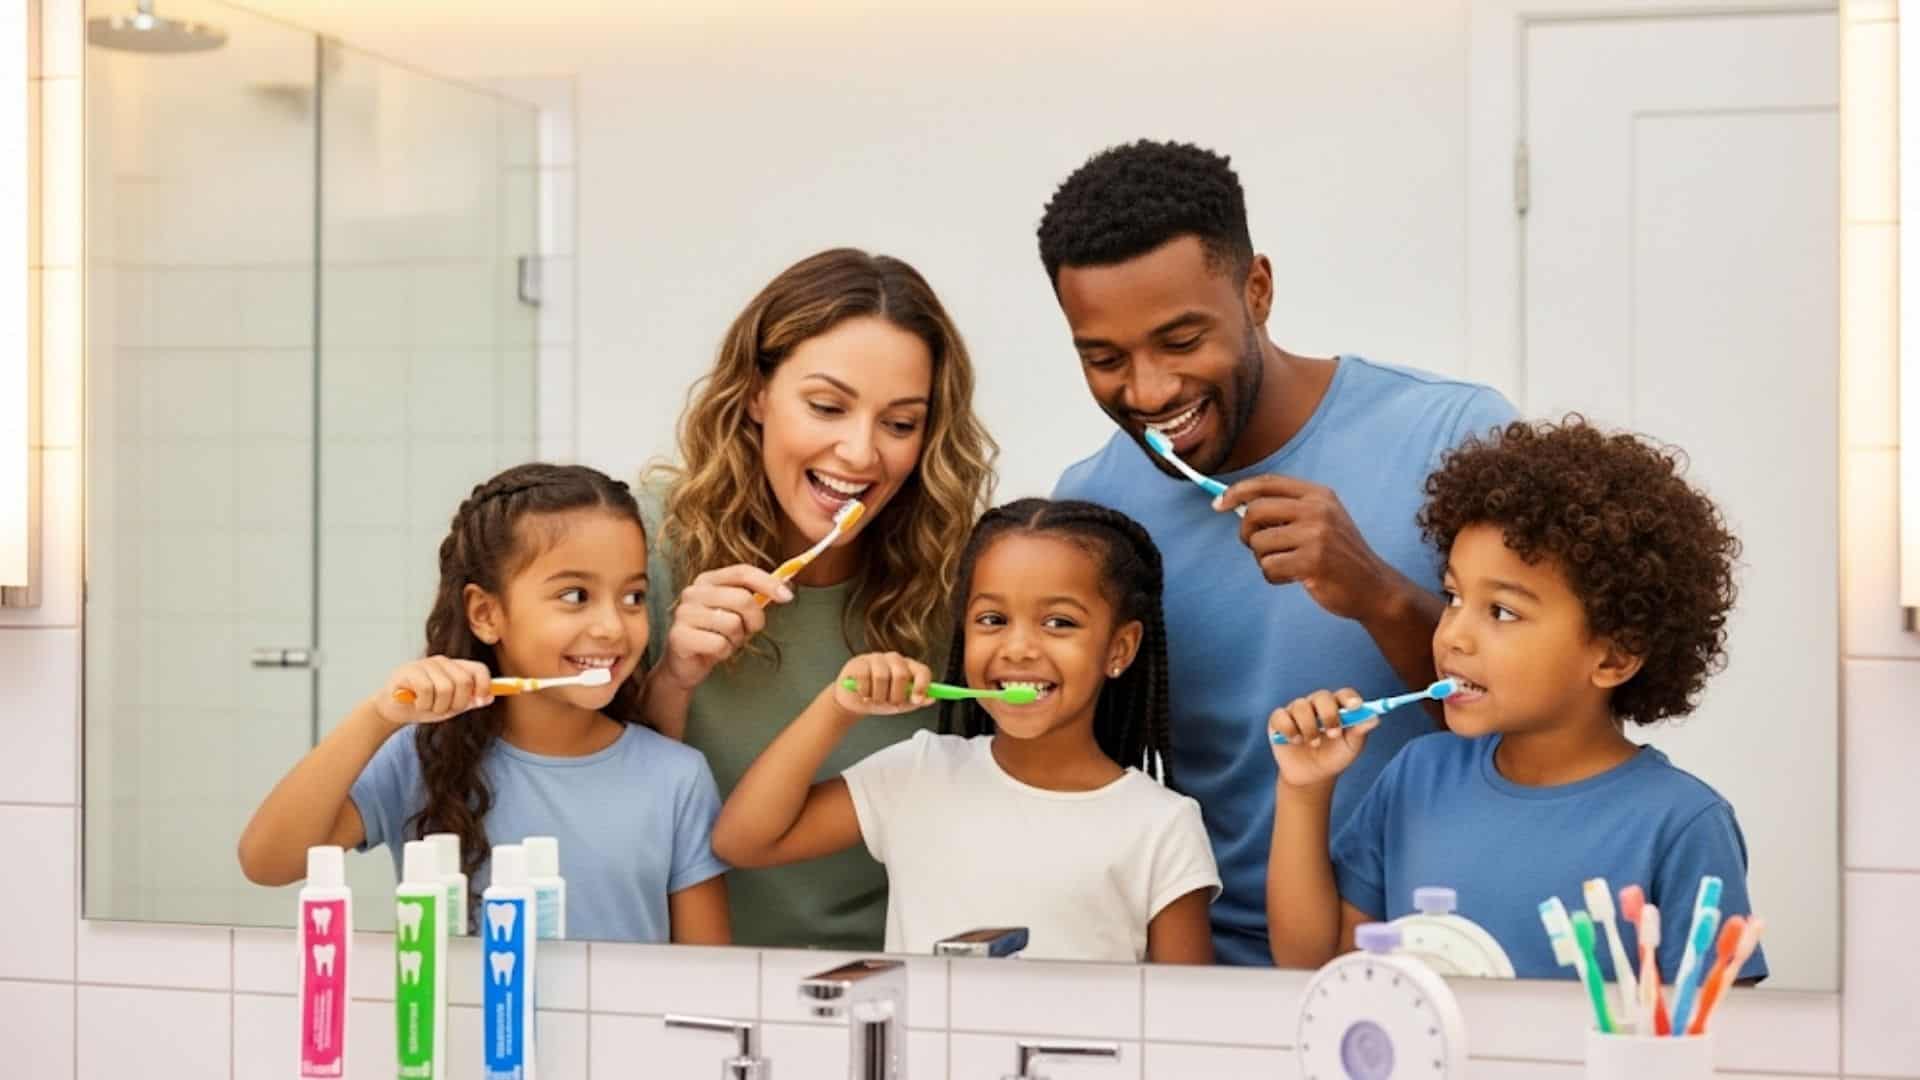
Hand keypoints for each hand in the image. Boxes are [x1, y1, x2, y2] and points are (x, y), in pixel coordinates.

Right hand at [372, 656, 494, 727]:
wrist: (394, 710)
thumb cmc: (425, 706)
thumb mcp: (451, 707)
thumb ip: (469, 701)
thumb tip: (490, 697)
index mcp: (456, 668)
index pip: (479, 669)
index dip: (485, 684)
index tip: (480, 700)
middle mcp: (443, 662)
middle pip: (464, 681)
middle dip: (457, 704)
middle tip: (444, 710)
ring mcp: (425, 664)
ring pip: (445, 688)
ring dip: (437, 707)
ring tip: (428, 706)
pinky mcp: (409, 670)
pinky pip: (426, 690)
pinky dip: (424, 704)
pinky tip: (416, 703)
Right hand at [661, 564, 794, 689]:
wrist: (685, 664)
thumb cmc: (715, 634)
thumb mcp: (737, 612)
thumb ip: (756, 597)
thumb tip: (786, 588)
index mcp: (707, 580)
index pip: (742, 572)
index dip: (768, 582)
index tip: (788, 596)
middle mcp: (693, 592)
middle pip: (742, 598)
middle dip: (754, 620)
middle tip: (747, 631)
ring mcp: (684, 613)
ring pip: (732, 623)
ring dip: (736, 639)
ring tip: (725, 641)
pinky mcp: (679, 636)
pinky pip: (719, 644)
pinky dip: (724, 653)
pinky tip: (714, 652)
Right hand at [831, 652, 932, 716]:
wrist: (854, 701)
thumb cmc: (880, 699)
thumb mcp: (900, 704)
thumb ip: (915, 701)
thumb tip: (931, 698)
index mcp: (909, 668)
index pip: (922, 671)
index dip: (922, 686)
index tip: (917, 700)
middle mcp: (894, 660)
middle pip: (901, 674)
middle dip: (896, 695)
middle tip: (890, 703)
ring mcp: (876, 658)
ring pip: (881, 677)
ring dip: (878, 696)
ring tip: (874, 699)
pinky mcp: (859, 662)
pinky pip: (864, 677)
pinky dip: (864, 692)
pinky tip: (863, 694)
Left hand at [1218, 475, 1401, 621]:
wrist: (1374, 587)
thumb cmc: (1339, 556)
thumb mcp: (1321, 520)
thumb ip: (1287, 510)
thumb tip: (1237, 505)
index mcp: (1318, 495)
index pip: (1267, 483)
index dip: (1237, 491)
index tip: (1218, 504)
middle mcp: (1317, 509)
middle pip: (1255, 511)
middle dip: (1246, 533)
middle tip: (1257, 547)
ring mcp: (1316, 535)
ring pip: (1259, 544)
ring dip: (1264, 560)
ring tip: (1287, 564)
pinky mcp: (1313, 561)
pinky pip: (1269, 568)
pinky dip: (1274, 577)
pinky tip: (1294, 577)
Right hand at [1268, 688, 1376, 788]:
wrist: (1312, 776)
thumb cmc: (1334, 757)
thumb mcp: (1351, 747)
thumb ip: (1360, 731)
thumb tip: (1374, 718)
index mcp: (1337, 707)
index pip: (1344, 694)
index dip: (1349, 698)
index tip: (1356, 707)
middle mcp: (1316, 705)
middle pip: (1322, 696)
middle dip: (1329, 714)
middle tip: (1333, 734)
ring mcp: (1296, 711)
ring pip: (1300, 706)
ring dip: (1309, 727)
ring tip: (1313, 744)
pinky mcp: (1278, 720)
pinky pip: (1281, 716)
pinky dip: (1289, 729)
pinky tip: (1295, 741)